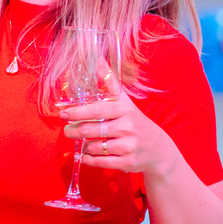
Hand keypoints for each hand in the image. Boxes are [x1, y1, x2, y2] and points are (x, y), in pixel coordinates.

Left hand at [60, 87, 179, 177]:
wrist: (158, 149)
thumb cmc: (136, 122)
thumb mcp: (125, 101)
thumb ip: (110, 82)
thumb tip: (98, 60)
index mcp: (125, 110)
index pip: (98, 110)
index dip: (79, 112)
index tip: (63, 114)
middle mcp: (128, 128)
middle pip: (92, 130)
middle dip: (75, 131)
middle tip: (67, 131)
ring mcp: (128, 146)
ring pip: (94, 147)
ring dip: (84, 146)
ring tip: (83, 142)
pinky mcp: (127, 163)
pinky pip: (101, 162)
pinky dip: (89, 160)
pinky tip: (84, 155)